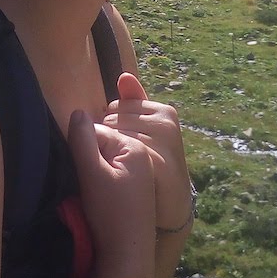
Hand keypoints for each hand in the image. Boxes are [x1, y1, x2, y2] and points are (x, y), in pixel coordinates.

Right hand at [66, 111, 155, 277]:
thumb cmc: (109, 215)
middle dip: (88, 154)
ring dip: (93, 167)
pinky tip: (100, 199)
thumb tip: (77, 111)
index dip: (80, 148)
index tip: (80, 171)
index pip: (96, 131)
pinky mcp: (136, 188)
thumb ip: (84, 140)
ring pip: (106, 156)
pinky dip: (102, 179)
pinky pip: (113, 171)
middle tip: (86, 183)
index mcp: (134, 147)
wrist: (127, 257)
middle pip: (103, 141)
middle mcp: (141, 156)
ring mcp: (140, 173)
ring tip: (94, 193)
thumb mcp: (92, 175)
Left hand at [103, 72, 191, 233]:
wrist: (170, 203)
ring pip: (111, 137)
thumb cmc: (155, 160)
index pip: (115, 108)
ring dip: (106, 151)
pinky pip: (116, 156)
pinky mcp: (154, 167)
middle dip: (108, 137)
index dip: (111, 127)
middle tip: (119, 159)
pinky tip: (118, 174)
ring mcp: (162, 145)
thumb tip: (123, 75)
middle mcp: (166, 125)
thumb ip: (135, 102)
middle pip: (112, 120)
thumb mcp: (147, 128)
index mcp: (165, 112)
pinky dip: (110, 164)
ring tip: (119, 167)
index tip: (122, 144)